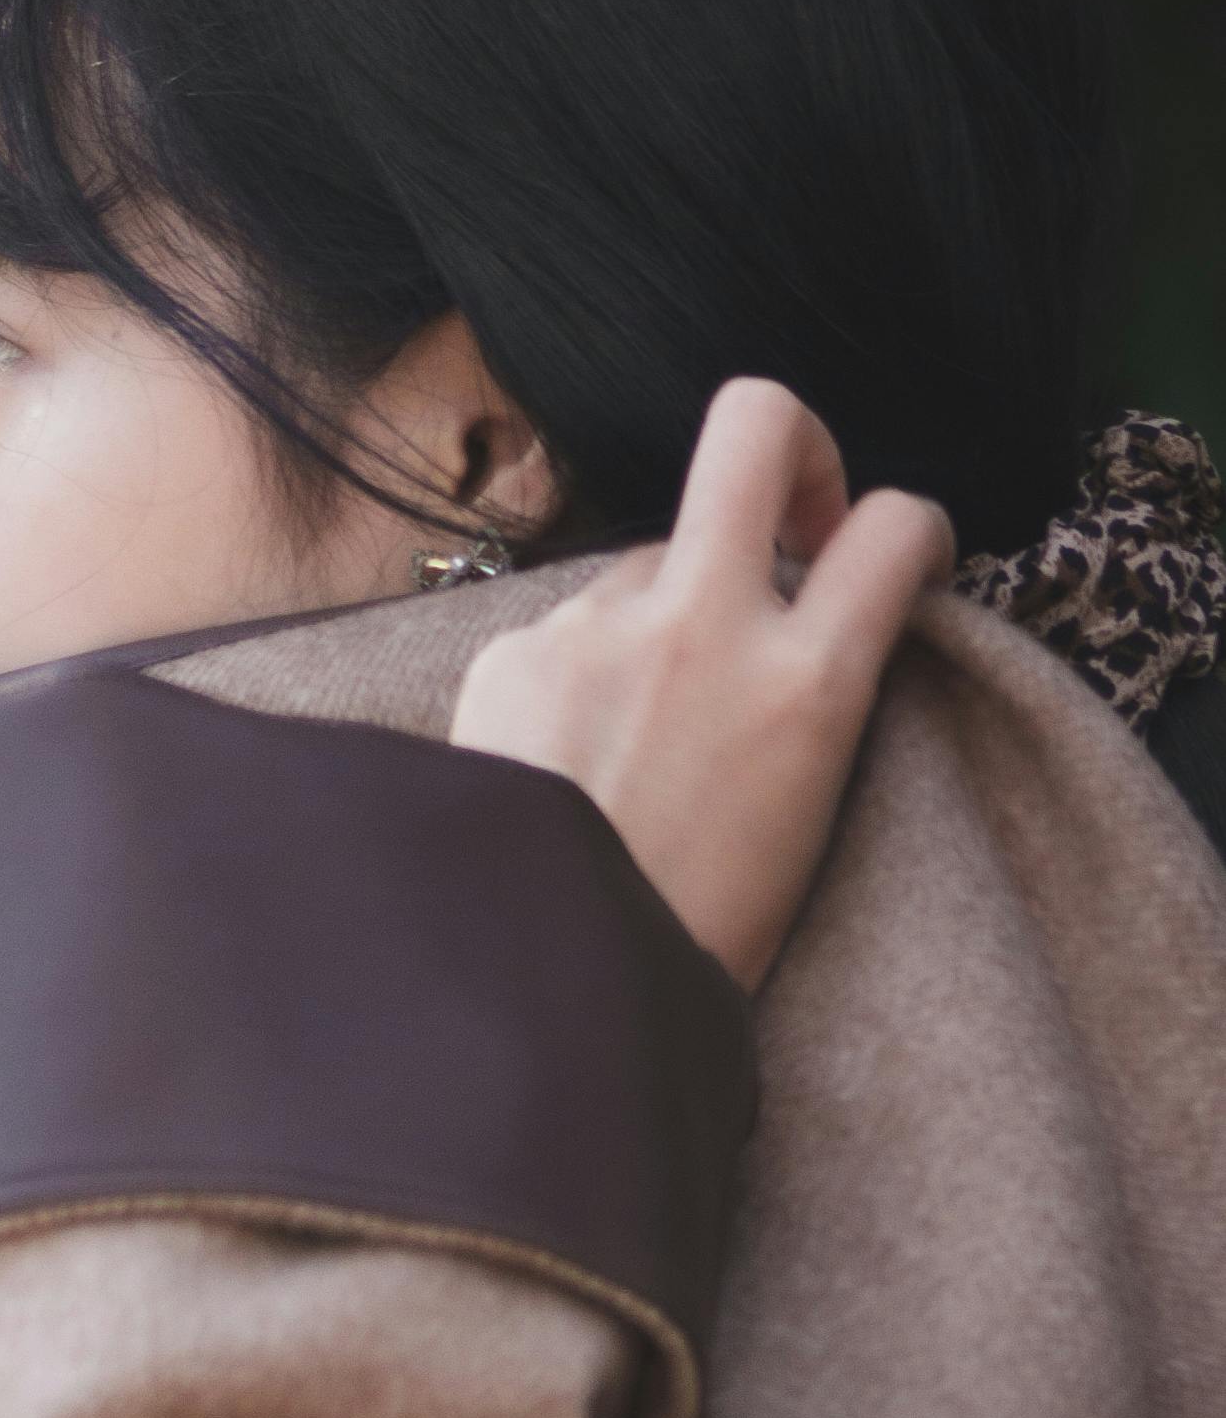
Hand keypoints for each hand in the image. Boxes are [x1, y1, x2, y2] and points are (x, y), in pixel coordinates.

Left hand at [449, 379, 952, 988]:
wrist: (546, 995)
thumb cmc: (691, 935)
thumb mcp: (802, 817)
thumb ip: (805, 694)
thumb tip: (790, 619)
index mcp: (808, 686)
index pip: (897, 525)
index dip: (905, 525)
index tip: (884, 553)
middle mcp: (705, 625)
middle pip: (757, 422)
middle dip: (791, 446)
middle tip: (786, 519)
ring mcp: (598, 627)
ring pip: (648, 560)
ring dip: (658, 617)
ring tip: (635, 745)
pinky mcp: (513, 649)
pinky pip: (566, 630)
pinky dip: (573, 679)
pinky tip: (559, 768)